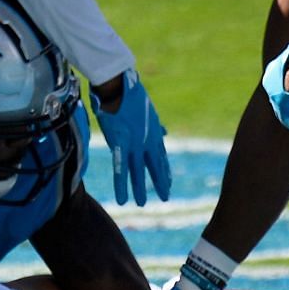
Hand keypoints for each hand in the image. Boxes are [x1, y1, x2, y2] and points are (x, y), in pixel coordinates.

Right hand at [91, 69, 171, 205]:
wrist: (118, 85)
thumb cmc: (130, 93)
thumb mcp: (149, 110)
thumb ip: (155, 125)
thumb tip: (165, 132)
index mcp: (153, 132)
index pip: (161, 156)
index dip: (165, 170)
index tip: (169, 182)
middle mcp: (147, 141)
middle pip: (155, 167)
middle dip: (160, 183)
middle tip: (165, 197)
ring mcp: (134, 144)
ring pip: (138, 172)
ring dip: (140, 189)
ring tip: (142, 204)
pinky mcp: (120, 145)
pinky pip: (120, 171)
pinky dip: (121, 186)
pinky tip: (122, 200)